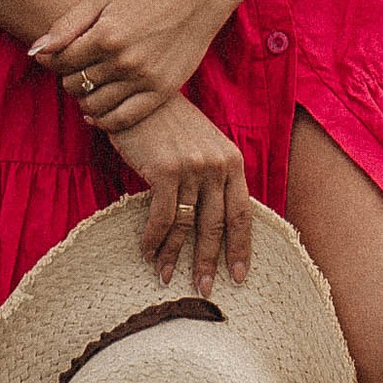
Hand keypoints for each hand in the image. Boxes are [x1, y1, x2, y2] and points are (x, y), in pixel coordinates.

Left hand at [28, 0, 245, 138]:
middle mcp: (123, 61)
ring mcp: (143, 80)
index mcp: (105, 36)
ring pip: (94, 106)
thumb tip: (36, 51)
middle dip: (68, 79)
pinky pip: (122, 120)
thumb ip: (66, 24)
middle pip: (75, 85)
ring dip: (83, 99)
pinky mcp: (160, 93)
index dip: (53, 61)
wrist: (193, 1)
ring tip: (88, 86)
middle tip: (76, 70)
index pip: (61, 62)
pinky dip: (103, 122)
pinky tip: (97, 113)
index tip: (57, 57)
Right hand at [106, 95, 252, 295]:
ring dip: (174, 255)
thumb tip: (210, 221)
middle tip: (204, 288)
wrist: (140, 94)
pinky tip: (146, 252)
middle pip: (217, 225)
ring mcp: (193, 168)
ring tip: (166, 277)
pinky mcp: (166, 170)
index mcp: (232, 161)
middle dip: (209, 261)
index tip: (239, 275)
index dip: (241, 247)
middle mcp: (218, 165)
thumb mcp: (202, 145)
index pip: (242, 213)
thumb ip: (211, 176)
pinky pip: (163, 217)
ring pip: (187, 225)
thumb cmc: (168, 123)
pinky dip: (153, 239)